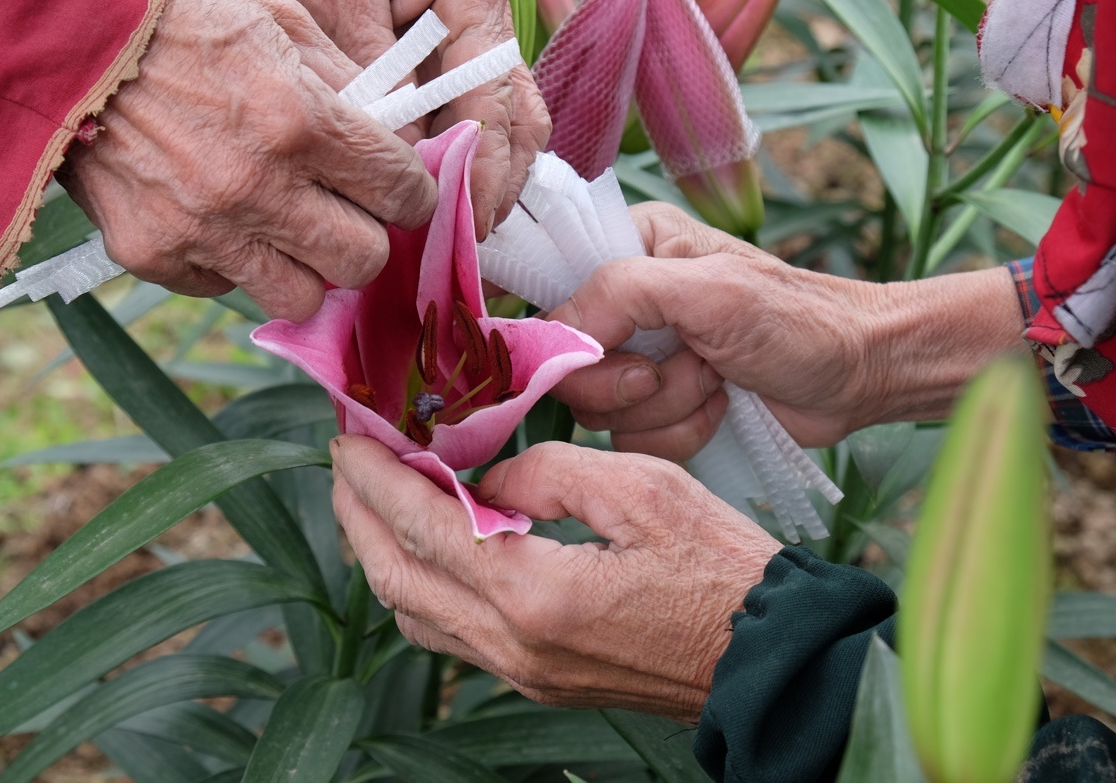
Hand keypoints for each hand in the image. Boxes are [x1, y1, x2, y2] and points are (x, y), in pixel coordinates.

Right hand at [59, 0, 436, 320]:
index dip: (413, 195)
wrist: (62, 47)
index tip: (402, 191)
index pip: (400, 192)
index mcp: (299, 121)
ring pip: (300, 298)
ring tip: (287, 228)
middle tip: (347, 213)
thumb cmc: (180, 23)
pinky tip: (219, 219)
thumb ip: (346, 79)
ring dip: (305, 266)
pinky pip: (225, 288)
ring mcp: (203, 230)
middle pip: (363, 262)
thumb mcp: (278, 21)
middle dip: (367, 237)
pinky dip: (233, 263)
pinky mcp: (154, 256)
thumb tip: (394, 129)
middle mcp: (258, 186)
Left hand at [263, 0, 548, 237]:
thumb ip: (374, 70)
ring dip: (495, 181)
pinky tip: (451, 204)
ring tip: (463, 233)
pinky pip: (486, 124)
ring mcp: (487, 45)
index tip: (467, 213)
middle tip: (470, 238)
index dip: (485, 161)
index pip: (493, 92)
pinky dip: (474, 165)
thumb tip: (405, 153)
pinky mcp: (469, 66)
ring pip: (514, 127)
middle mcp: (494, 19)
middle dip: (500, 183)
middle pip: (520, 118)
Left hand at [331, 434, 782, 721]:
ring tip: (377, 498)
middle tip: (347, 461)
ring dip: (382, 553)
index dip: (377, 477)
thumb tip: (488, 478)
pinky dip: (421, 584)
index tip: (349, 437)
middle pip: (397, 578)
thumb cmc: (720, 569)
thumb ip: (548, 471)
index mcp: (537, 593)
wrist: (768, 661)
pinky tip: (432, 545)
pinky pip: (450, 634)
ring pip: (415, 613)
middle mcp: (514, 644)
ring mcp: (522, 671)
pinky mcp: (537, 679)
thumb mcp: (642, 489)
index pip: (424, 525)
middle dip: (358, 515)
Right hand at [548, 203, 1025, 453]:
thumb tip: (553, 338)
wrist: (861, 375)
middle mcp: (628, 302)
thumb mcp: (706, 289)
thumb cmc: (797, 319)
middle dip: (634, 382)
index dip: (570, 342)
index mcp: (630, 248)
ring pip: (600, 412)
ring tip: (717, 381)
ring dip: (667, 408)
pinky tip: (722, 407)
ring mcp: (644, 359)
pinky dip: (682, 432)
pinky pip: (633, 441)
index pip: (553, 298)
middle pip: (570, 368)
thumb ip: (619, 293)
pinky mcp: (662, 408)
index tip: (618, 356)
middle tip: (692, 364)